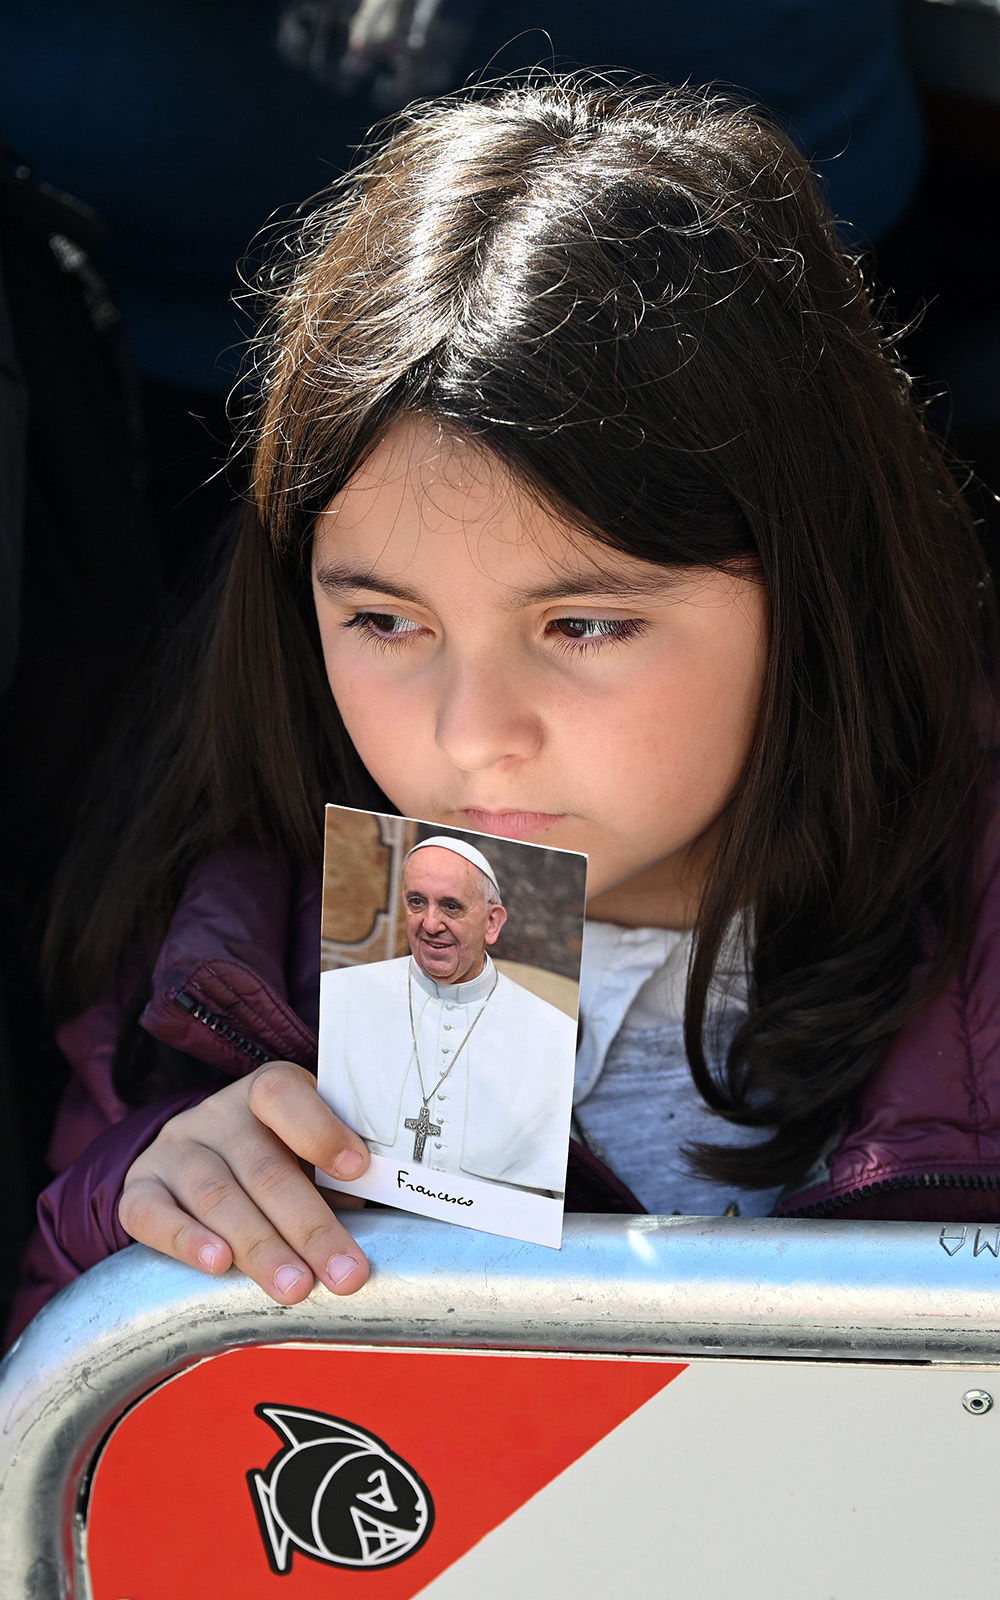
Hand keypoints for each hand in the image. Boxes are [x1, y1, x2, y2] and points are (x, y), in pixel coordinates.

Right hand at [119, 1061, 370, 1303]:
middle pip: (262, 1167)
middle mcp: (217, 1114)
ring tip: (295, 1287)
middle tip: (344, 1274)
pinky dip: (184, 1239)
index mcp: (267, 1092)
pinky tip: (217, 1265)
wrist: (197, 1166)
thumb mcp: (311, 1158)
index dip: (320, 1130)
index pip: (283, 1094)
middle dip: (310, 1227)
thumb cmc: (279, 1163)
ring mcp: (174, 1148)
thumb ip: (337, 1181)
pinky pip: (151, 1213)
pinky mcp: (139, 1188)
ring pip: (217, 1196)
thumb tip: (375, 1228)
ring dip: (260, 1247)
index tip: (358, 1170)